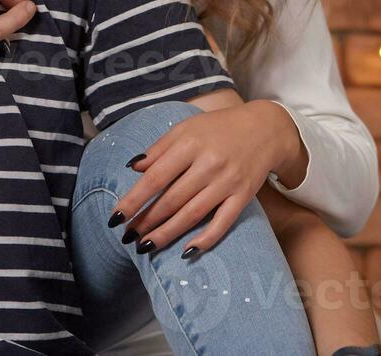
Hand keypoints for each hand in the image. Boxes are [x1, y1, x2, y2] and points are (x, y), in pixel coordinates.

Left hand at [109, 101, 303, 256]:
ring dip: (167, 233)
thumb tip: (133, 167)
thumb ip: (159, 148)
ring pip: (192, 214)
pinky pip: (223, 222)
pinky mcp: (243, 196)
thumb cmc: (218, 128)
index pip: (155, 177)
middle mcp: (208, 164)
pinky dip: (205, 239)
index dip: (133, 199)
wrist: (265, 128)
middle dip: (146, 221)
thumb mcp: (186, 128)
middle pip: (171, 199)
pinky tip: (186, 252)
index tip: (115, 217)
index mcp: (189, 144)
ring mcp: (227, 182)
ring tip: (146, 246)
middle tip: (127, 236)